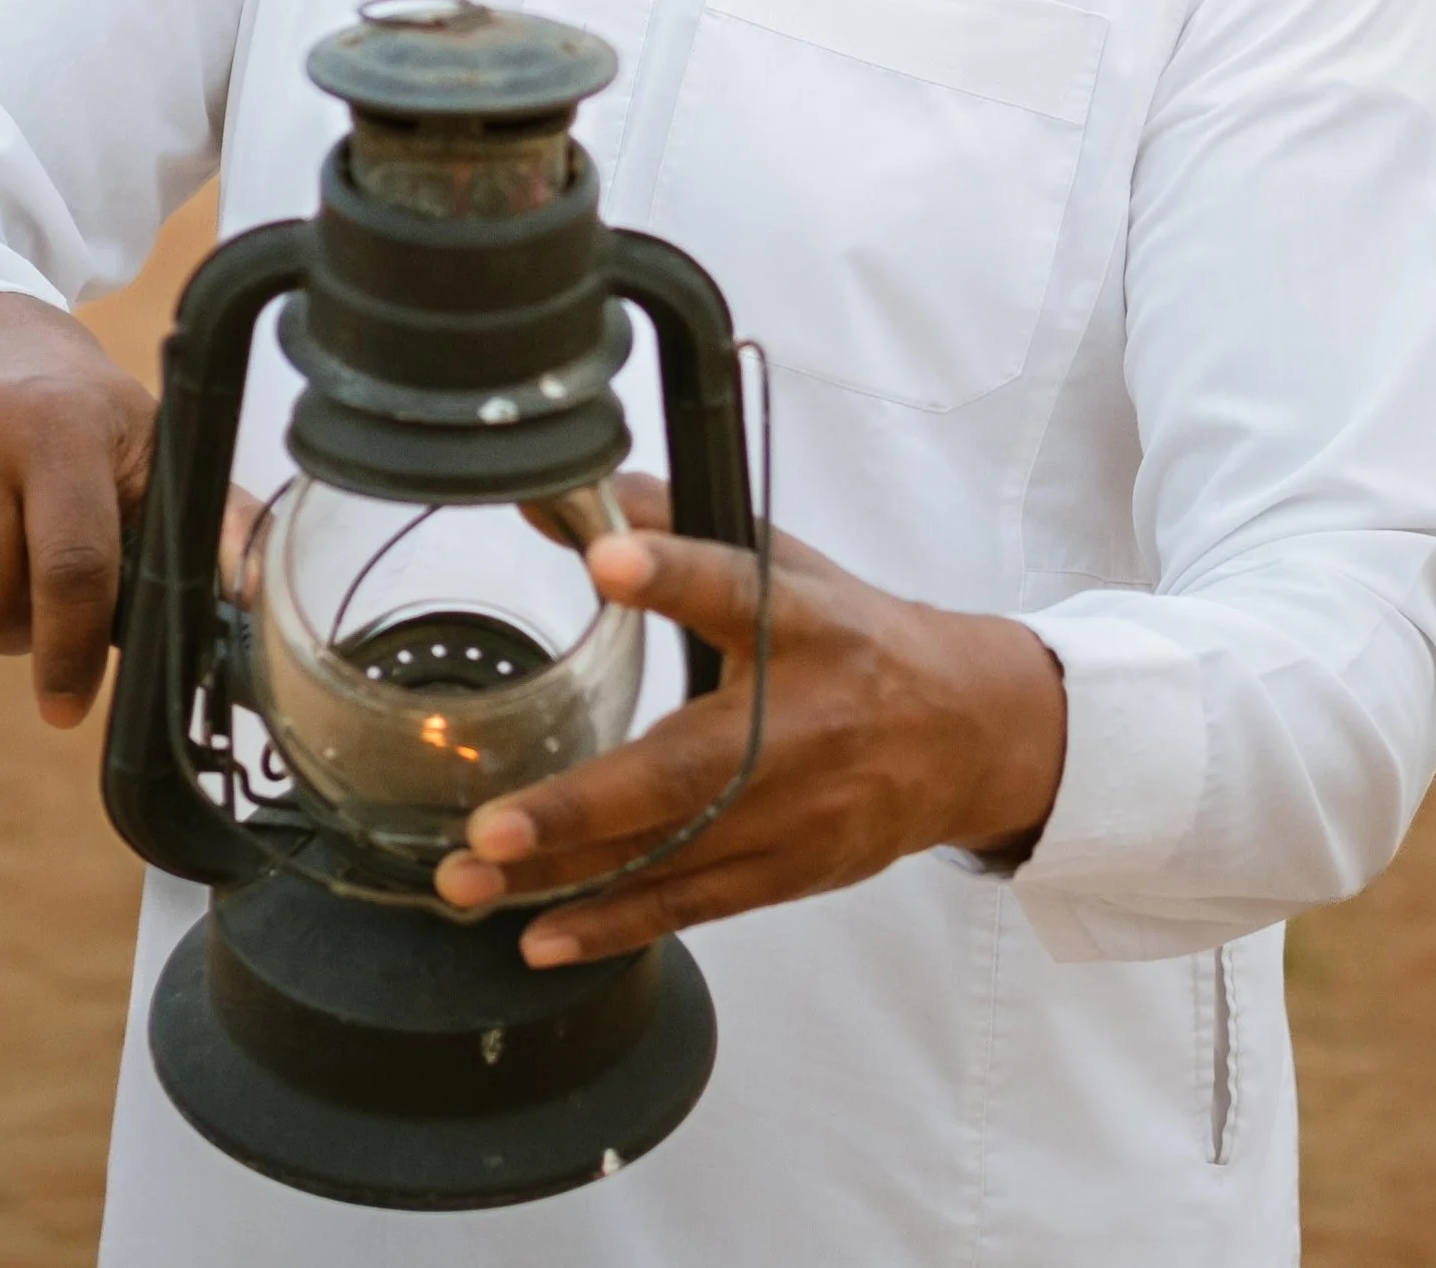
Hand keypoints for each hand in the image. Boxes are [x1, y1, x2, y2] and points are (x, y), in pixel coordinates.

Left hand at [433, 475, 1065, 965]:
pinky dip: (613, 925)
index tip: (607, 561)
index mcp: (803, 622)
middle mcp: (800, 724)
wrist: (965, 733)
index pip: (733, 587)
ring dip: (563, 878)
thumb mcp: (784, 560)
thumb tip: (564, 497)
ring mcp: (796, 812)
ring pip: (670, 855)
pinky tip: (540, 937)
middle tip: (488, 825)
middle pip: (685, 770)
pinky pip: (692, 905)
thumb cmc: (855, 636)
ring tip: (470, 882)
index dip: (672, 572)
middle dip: (580, 807)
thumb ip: (675, 521)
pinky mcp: (790, 872)